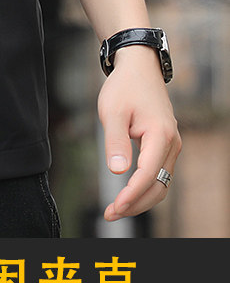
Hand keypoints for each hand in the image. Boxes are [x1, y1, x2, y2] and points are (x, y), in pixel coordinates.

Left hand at [97, 45, 180, 221]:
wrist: (139, 68)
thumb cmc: (124, 87)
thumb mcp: (113, 111)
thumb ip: (115, 142)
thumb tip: (118, 172)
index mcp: (160, 134)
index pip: (148, 174)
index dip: (132, 194)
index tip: (115, 207)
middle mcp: (171, 143)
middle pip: (158, 185)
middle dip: (136, 204)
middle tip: (110, 214)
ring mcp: (170, 145)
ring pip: (160, 183)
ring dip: (140, 199)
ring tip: (115, 210)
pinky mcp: (164, 145)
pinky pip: (158, 174)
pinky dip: (143, 187)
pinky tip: (126, 195)